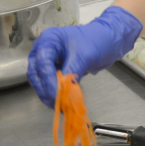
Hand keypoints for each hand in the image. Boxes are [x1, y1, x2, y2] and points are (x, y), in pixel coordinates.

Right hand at [27, 6, 141, 106]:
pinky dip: (54, 92)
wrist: (108, 40)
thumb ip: (72, 71)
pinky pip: (49, 83)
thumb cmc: (97, 40)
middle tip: (57, 102)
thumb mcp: (84, 55)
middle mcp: (44, 49)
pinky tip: (62, 101)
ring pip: (40, 80)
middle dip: (45, 89)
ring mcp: (49, 60)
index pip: (42, 62)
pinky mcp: (55, 69)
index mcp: (49, 40)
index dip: (48, 80)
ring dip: (48, 94)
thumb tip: (64, 90)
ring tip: (59, 105)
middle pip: (36, 72)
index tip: (56, 93)